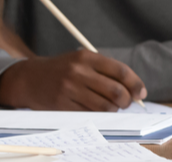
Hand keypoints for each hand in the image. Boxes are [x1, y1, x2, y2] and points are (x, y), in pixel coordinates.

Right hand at [0, 50, 146, 110]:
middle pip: (115, 90)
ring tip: (110, 106)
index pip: (120, 71)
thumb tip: (133, 89)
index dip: (135, 83)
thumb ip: (105, 71)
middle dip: (126, 100)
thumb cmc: (62, 70)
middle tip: (126, 102)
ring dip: (113, 109)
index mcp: (86, 57)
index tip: (141, 93)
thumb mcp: (81, 61)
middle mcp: (78, 72)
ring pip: (105, 106)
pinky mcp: (63, 105)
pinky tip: (95, 110)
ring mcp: (70, 89)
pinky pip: (90, 115)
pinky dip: (98, 115)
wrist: (30, 78)